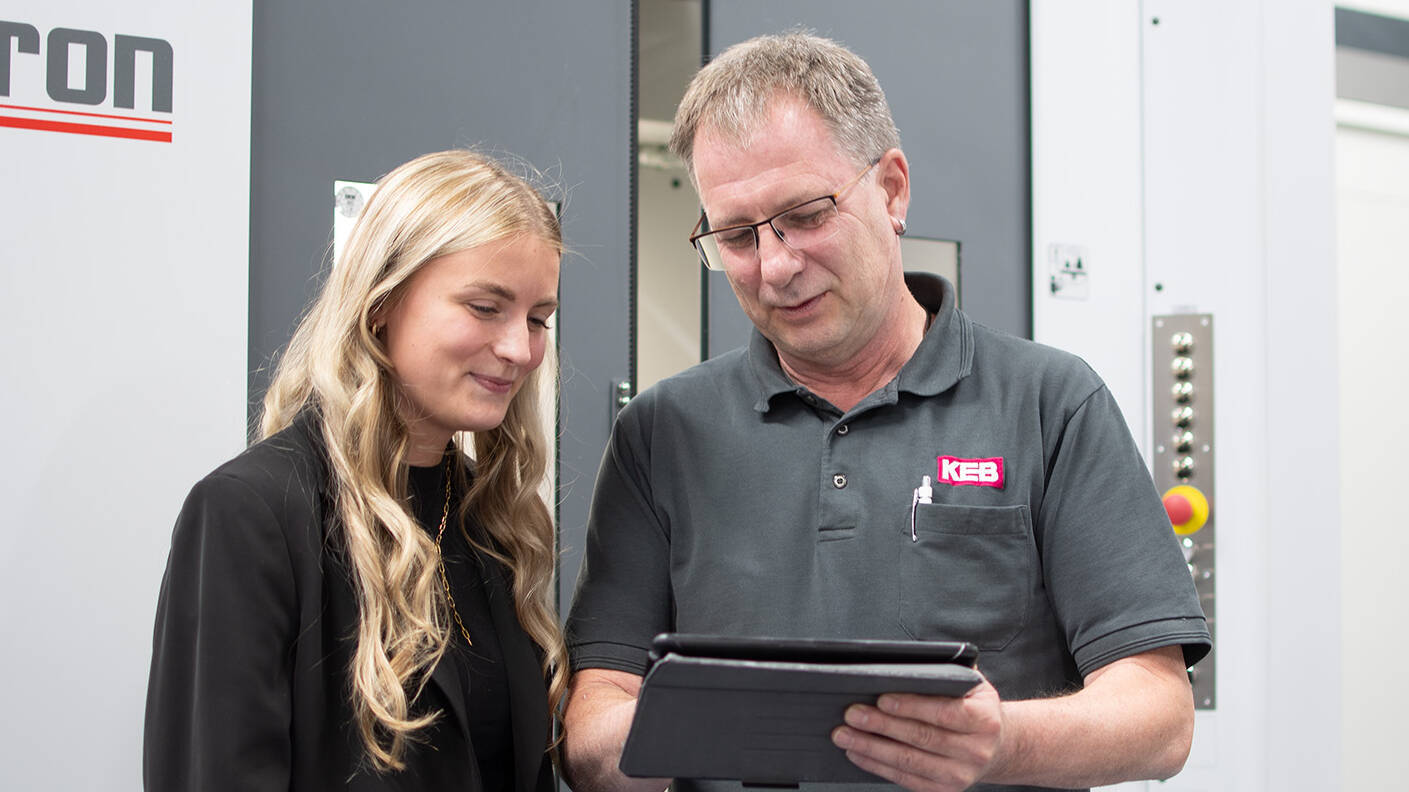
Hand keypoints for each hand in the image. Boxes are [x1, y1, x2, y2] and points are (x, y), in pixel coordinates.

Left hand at [831, 677, 1003, 791]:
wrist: (997, 747)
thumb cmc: (976, 710)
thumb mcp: (973, 686)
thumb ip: (949, 674)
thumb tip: (912, 664)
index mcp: (985, 719)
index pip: (944, 712)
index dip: (911, 706)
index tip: (882, 699)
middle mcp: (976, 750)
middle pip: (921, 737)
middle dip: (881, 725)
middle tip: (852, 714)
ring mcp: (960, 774)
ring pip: (909, 761)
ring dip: (872, 747)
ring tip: (845, 735)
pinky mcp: (944, 790)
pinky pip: (905, 778)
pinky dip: (877, 765)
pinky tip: (858, 753)